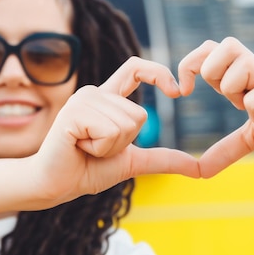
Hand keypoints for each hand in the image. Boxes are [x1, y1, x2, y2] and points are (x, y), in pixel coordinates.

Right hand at [31, 56, 199, 204]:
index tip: (177, 92)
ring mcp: (83, 99)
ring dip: (110, 148)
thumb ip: (163, 159)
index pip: (136, 68)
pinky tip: (78, 147)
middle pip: (139, 114)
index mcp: (107, 99)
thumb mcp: (133, 162)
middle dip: (124, 142)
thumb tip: (199, 169)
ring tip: (86, 148)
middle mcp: (95, 92)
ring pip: (126, 124)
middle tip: (96, 148)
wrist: (54, 186)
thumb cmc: (87, 170)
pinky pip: (109, 131)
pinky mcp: (73, 113)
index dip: (158, 73)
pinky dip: (100, 149)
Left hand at [178, 37, 253, 177]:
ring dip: (233, 89)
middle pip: (226, 44)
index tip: (184, 91)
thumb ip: (225, 148)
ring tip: (247, 108)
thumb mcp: (250, 137)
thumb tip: (199, 171)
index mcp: (245, 73)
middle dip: (212, 71)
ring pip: (242, 63)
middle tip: (221, 95)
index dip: (190, 63)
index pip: (210, 47)